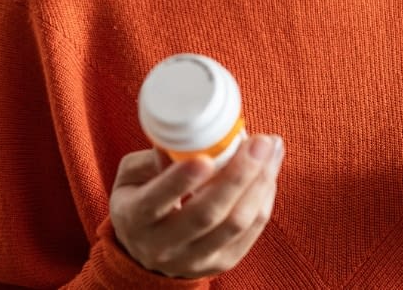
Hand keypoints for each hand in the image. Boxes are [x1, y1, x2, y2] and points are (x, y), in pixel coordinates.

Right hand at [109, 134, 284, 277]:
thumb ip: (153, 158)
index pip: (158, 201)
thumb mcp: (131, 176)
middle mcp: (164, 245)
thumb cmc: (139, 200)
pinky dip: (264, 198)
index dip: (181, 180)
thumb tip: (185, 139)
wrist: (145, 251)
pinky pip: (251, 231)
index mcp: (136, 219)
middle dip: (238, 175)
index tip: (205, 158)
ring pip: (236, 223)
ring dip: (260, 183)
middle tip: (259, 142)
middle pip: (207, 214)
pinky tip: (269, 171)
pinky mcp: (221, 263)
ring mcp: (195, 259)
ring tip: (271, 149)